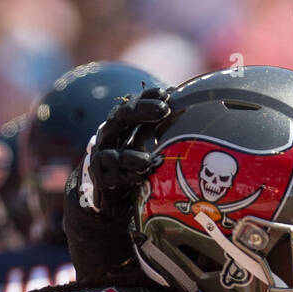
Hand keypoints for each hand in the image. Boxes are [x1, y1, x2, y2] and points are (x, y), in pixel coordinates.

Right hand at [79, 88, 173, 216]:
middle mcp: (111, 133)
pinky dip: (129, 167)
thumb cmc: (134, 169)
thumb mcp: (148, 149)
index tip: (169, 92)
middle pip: (123, 113)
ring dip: (134, 142)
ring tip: (151, 153)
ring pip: (112, 137)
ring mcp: (103, 151)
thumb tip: (192, 114)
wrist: (111, 199)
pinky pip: (112, 165)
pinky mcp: (100, 172)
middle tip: (164, 109)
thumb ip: (162, 133)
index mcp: (124, 124)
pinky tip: (143, 169)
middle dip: (143, 108)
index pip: (135, 103)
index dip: (149, 95)